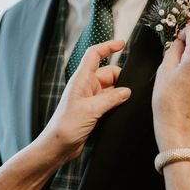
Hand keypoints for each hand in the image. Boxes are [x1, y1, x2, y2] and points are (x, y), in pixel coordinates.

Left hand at [38, 40, 130, 163]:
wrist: (58, 146)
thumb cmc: (66, 126)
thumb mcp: (91, 110)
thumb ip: (111, 99)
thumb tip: (127, 91)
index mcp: (81, 79)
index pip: (94, 54)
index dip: (108, 46)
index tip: (122, 44)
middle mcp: (85, 86)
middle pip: (108, 73)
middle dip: (121, 78)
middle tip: (132, 90)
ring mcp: (90, 99)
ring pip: (111, 89)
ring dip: (120, 93)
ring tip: (128, 102)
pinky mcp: (93, 111)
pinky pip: (109, 101)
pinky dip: (117, 103)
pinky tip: (123, 110)